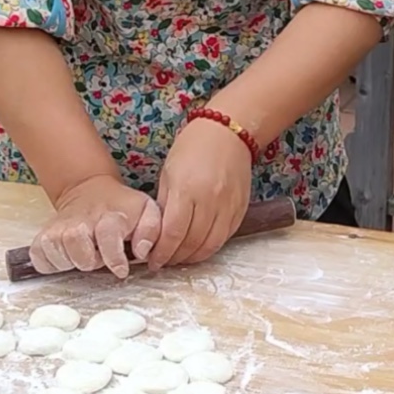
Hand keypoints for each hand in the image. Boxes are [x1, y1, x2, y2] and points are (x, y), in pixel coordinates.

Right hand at [30, 173, 161, 278]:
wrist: (90, 190)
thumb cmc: (122, 208)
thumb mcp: (147, 211)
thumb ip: (151, 230)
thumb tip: (142, 253)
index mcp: (110, 214)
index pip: (107, 234)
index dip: (113, 257)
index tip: (120, 270)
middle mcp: (81, 219)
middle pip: (76, 243)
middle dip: (89, 260)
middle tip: (98, 258)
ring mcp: (59, 227)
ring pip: (57, 252)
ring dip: (72, 262)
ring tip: (84, 255)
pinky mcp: (43, 236)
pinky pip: (40, 258)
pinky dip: (51, 264)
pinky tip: (67, 257)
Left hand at [147, 117, 252, 267]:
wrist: (228, 132)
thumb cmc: (193, 147)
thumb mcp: (169, 172)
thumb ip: (165, 205)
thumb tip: (158, 233)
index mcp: (187, 189)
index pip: (173, 233)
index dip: (161, 252)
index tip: (152, 260)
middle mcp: (210, 200)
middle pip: (192, 243)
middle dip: (174, 258)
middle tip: (163, 261)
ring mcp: (229, 205)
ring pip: (211, 245)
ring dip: (193, 257)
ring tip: (180, 258)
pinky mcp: (241, 208)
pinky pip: (225, 236)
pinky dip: (210, 246)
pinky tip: (199, 247)